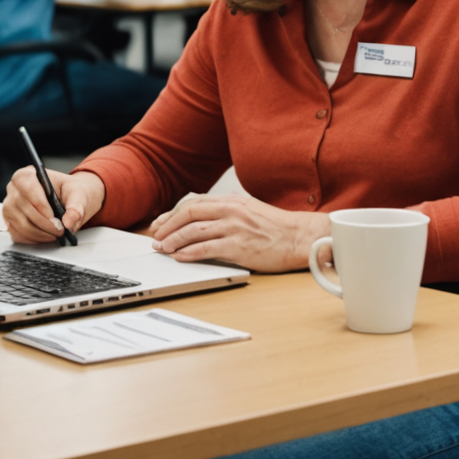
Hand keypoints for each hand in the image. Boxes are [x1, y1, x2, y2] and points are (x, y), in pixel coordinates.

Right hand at [4, 167, 104, 242]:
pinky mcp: (10, 221)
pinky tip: (47, 236)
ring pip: (20, 225)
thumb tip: (69, 223)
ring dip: (40, 234)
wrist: (68, 197)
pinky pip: (18, 234)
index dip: (43, 208)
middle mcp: (13, 190)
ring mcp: (9, 207)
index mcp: (26, 176)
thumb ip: (76, 207)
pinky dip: (34, 239)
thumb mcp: (78, 194)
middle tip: (61, 231)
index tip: (57, 220)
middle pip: (24, 210)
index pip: (29, 191)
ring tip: (56, 234)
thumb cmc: (70, 191)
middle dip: (45, 224)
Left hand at [149, 194, 331, 272]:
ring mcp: (234, 228)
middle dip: (167, 226)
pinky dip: (187, 253)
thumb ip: (229, 212)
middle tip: (156, 238)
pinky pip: (204, 249)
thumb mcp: (252, 211)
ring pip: (192, 231)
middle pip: (188, 214)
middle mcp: (232, 211)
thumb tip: (205, 220)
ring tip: (162, 249)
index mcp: (233, 201)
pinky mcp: (238, 246)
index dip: (173, 214)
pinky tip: (179, 257)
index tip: (161, 224)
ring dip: (173, 241)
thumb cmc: (280, 229)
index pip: (194, 203)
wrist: (302, 239)